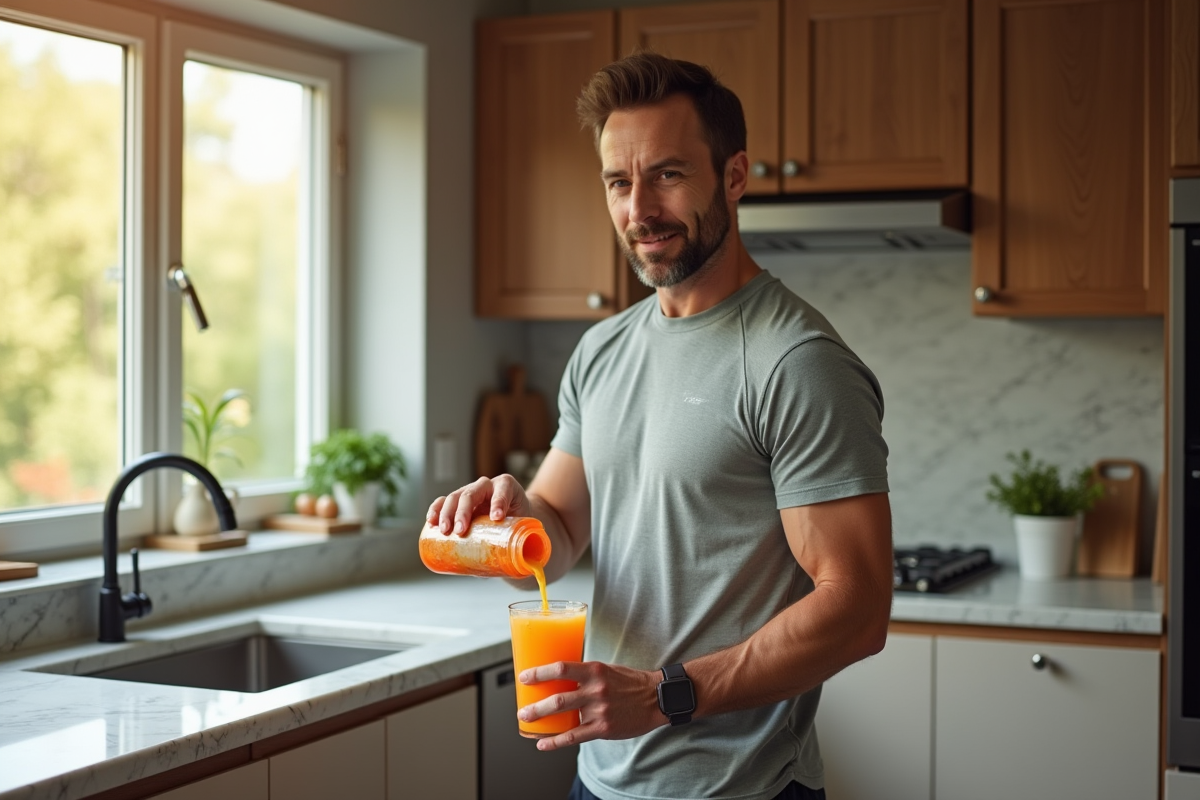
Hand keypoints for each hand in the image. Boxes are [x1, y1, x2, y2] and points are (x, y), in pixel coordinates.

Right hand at [426, 474, 531, 535]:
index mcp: (507, 487)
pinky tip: (431, 522)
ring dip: (447, 513)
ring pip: (455, 497)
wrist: (512, 519)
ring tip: (444, 531)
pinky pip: (443, 501)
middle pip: (472, 493)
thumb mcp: (524, 528)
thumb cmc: (519, 524)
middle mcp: (487, 486)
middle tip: (461, 530)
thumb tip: (519, 569)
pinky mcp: (457, 502)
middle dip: (464, 511)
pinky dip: (435, 509)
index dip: (499, 501)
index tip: (496, 518)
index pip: (503, 489)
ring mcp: (470, 492)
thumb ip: (524, 543)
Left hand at [517, 660, 664, 750]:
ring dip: (540, 720)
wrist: (655, 698)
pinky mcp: (604, 728)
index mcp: (595, 670)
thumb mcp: (607, 670)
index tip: (524, 677)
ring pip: (563, 716)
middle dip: (535, 705)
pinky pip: (574, 737)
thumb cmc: (630, 682)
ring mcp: (600, 710)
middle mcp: (596, 689)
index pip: (561, 668)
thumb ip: (585, 675)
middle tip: (521, 709)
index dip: (539, 673)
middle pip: (558, 697)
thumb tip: (559, 677)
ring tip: (526, 722)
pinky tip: (543, 744)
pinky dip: (555, 742)